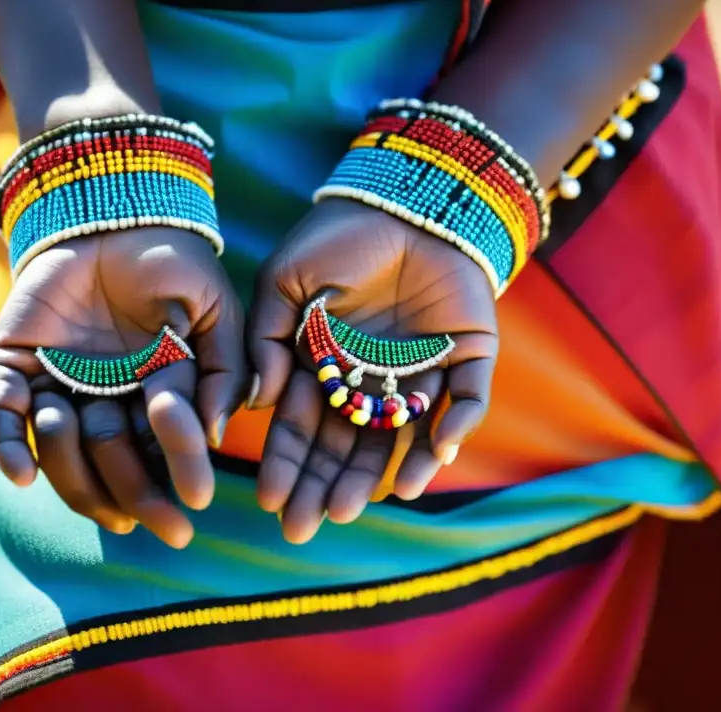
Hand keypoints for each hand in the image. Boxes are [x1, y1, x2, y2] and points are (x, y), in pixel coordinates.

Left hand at [0, 227, 245, 548]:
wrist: (112, 211)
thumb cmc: (171, 260)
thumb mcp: (214, 307)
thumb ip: (223, 367)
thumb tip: (214, 435)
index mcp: (154, 390)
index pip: (166, 445)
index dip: (182, 472)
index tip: (197, 500)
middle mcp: (106, 398)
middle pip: (113, 464)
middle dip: (134, 491)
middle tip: (152, 518)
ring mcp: (59, 384)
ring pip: (61, 451)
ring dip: (71, 459)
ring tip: (76, 423)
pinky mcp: (14, 363)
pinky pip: (5, 416)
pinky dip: (8, 448)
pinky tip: (21, 475)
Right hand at [249, 198, 498, 543]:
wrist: (403, 197)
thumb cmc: (337, 237)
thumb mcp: (285, 281)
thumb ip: (267, 340)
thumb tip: (253, 404)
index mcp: (329, 364)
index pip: (304, 426)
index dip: (287, 462)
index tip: (271, 499)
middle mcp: (374, 377)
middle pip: (350, 442)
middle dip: (328, 483)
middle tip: (310, 523)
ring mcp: (422, 369)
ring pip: (407, 432)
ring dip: (391, 467)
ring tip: (372, 500)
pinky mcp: (467, 354)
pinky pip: (465, 398)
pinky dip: (455, 425)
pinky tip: (436, 455)